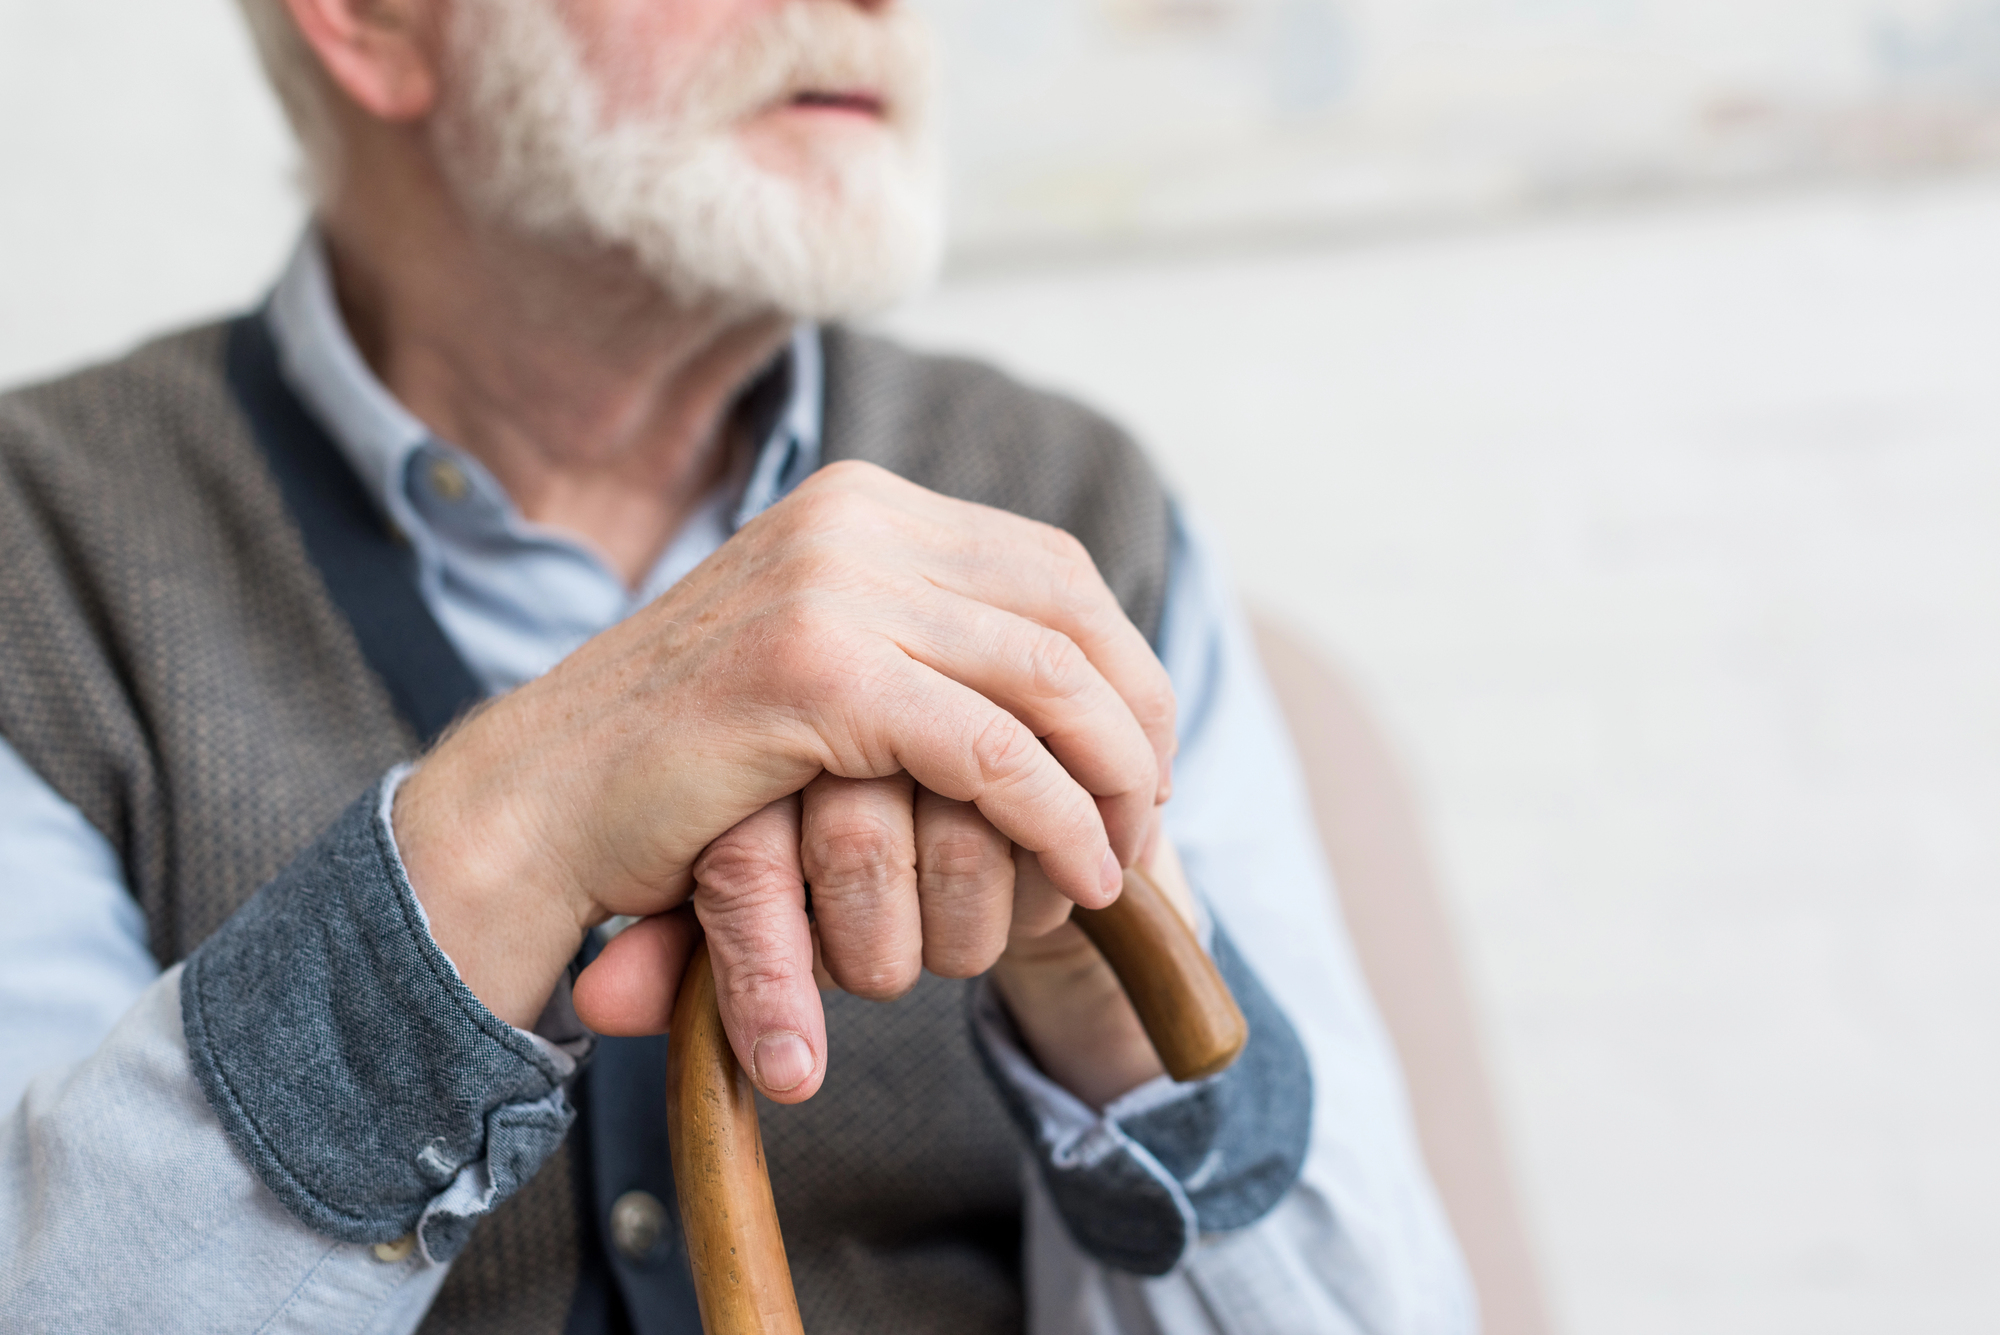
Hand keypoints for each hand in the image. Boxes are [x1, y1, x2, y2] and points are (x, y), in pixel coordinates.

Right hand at [393, 461, 1174, 1054]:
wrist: (539, 799)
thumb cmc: (685, 756)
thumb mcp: (816, 658)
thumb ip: (916, 637)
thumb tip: (1060, 670)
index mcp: (862, 506)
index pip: (1054, 567)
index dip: (1124, 664)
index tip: (1142, 756)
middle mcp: (855, 522)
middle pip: (1071, 610)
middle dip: (1137, 719)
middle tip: (1148, 814)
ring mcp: (832, 588)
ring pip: (1046, 678)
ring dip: (1112, 778)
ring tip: (1121, 858)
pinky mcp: (813, 673)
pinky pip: (987, 750)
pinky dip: (1055, 818)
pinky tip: (1075, 873)